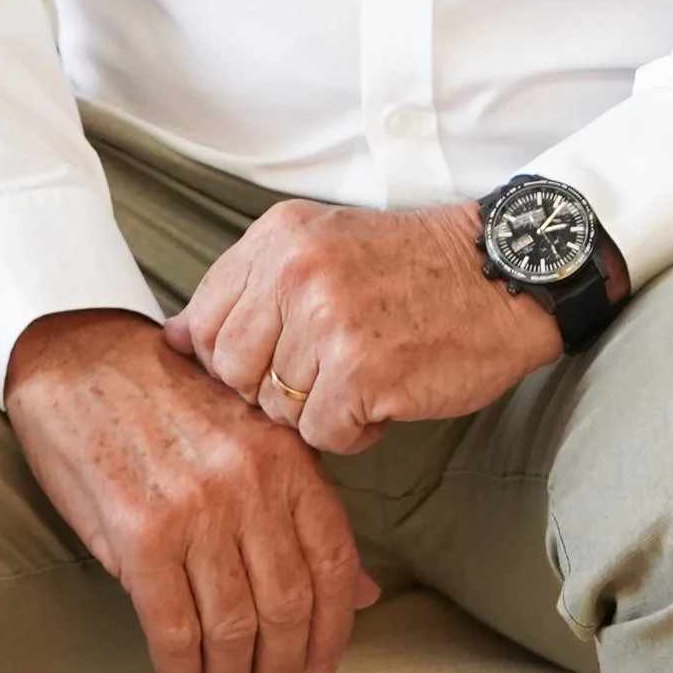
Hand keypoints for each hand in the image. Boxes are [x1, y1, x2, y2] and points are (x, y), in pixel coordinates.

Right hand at [4, 310, 378, 672]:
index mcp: (286, 455)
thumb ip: (302, 511)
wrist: (78, 361)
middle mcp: (250, 482)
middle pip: (286, 605)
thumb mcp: (249, 439)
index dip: (333, 630)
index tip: (322, 669)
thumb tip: (362, 593)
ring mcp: (196, 509)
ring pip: (233, 627)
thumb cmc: (165, 401)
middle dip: (283, 670)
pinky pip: (173, 629)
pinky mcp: (139, 533)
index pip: (333, 561)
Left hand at [163, 199, 586, 452]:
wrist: (504, 276)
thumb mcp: (321, 247)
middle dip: (271, 387)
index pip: (202, 321)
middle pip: (230, 371)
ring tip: (366, 371)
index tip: (274, 356)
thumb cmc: (414, 270)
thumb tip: (168, 340)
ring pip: (276, 410)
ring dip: (319, 409)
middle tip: (327, 368)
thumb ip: (248, 289)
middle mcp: (294, 271)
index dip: (234, 356)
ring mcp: (326, 321)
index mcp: (278, 237)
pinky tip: (387, 394)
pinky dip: (355, 431)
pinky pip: (323, 436)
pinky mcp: (360, 371)